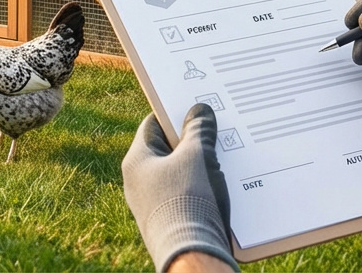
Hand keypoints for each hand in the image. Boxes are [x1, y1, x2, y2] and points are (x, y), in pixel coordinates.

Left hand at [123, 104, 237, 272]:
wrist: (191, 254)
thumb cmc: (187, 201)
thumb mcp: (196, 158)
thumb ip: (198, 132)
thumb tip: (200, 110)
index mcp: (136, 161)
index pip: (152, 125)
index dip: (174, 113)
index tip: (195, 106)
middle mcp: (138, 182)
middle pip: (167, 149)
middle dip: (192, 140)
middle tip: (216, 130)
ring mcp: (152, 203)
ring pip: (178, 173)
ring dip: (200, 165)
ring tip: (225, 157)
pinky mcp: (168, 220)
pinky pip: (185, 195)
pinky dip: (201, 188)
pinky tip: (222, 186)